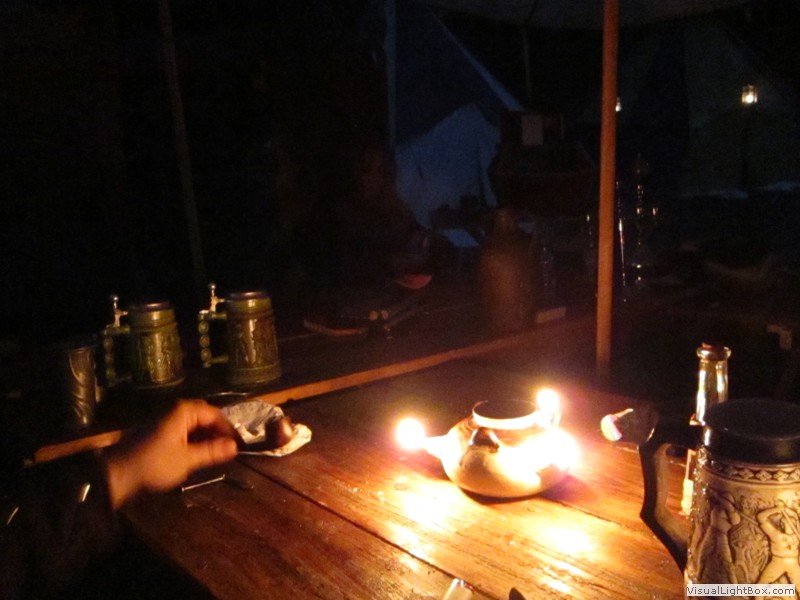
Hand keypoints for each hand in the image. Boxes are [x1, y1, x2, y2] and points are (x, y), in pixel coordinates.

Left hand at [104, 399, 237, 508]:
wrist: (117, 475)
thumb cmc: (154, 464)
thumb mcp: (187, 459)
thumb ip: (212, 451)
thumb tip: (235, 447)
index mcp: (183, 411)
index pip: (215, 414)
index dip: (228, 429)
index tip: (239, 445)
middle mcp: (175, 410)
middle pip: (205, 417)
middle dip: (218, 432)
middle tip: (229, 450)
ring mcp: (166, 420)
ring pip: (194, 424)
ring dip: (207, 437)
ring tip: (217, 454)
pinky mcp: (160, 431)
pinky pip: (184, 430)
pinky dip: (195, 440)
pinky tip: (199, 454)